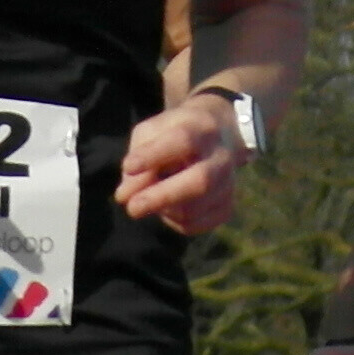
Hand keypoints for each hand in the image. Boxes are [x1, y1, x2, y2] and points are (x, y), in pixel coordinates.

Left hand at [115, 90, 250, 233]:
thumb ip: (137, 159)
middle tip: (132, 208)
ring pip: (193, 210)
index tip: (128, 166)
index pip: (183, 141)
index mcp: (202, 129)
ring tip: (149, 197)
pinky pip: (193, 225)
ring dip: (161, 209)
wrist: (216, 136)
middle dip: (163, 197)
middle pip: (200, 181)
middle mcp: (221, 157)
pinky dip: (171, 221)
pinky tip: (167, 206)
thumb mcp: (151, 133)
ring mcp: (228, 184)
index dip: (154, 156)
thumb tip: (126, 196)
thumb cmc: (173, 133)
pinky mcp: (225, 207)